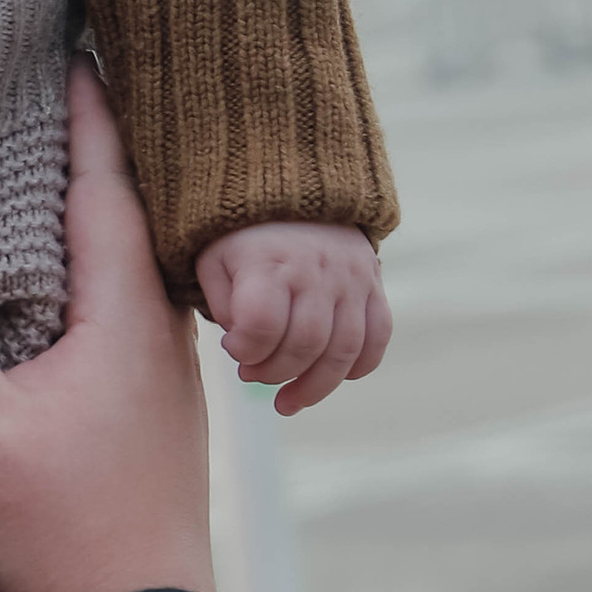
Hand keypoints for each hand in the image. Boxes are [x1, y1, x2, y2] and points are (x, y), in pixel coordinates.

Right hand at [0, 64, 213, 591]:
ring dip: (88, 223)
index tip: (75, 51)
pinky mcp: (145, 428)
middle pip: (129, 220)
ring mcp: (159, 387)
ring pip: (124, 274)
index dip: (89, 117)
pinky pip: (115, 321)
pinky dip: (83, 282)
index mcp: (127, 322)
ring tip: (41, 182)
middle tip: (58, 94)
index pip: (110, 187)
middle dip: (93, 156)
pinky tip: (47, 297)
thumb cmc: (64, 540)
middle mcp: (158, 342)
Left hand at [196, 221, 389, 417]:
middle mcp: (314, 269)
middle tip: (252, 376)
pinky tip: (329, 379)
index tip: (232, 350)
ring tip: (287, 402)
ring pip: (344, 349)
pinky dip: (357, 368)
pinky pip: (377, 337)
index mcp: (267, 260)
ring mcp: (350, 278)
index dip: (245, 350)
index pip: (262, 323)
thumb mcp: (214, 260)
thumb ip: (222, 304)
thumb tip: (245, 348)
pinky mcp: (372, 284)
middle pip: (305, 343)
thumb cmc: (242, 238)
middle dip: (274, 374)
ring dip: (315, 387)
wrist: (294, 190)